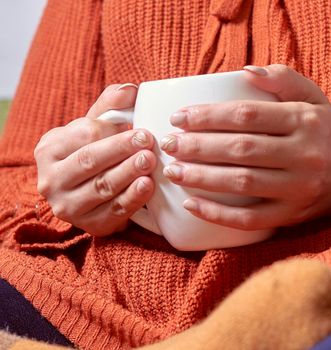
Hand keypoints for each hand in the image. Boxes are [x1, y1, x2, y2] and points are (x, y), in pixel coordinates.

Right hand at [34, 84, 156, 235]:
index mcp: (49, 149)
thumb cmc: (93, 152)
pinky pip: (115, 210)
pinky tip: (148, 185)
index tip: (137, 126)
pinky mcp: (90, 225)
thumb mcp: (95, 126)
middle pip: (90, 161)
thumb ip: (111, 105)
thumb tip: (130, 90)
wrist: (89, 192)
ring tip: (149, 160)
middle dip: (121, 149)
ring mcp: (68, 206)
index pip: (82, 136)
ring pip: (102, 186)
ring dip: (128, 172)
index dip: (111, 130)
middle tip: (147, 140)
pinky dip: (133, 197)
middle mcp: (51, 180)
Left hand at [160, 64, 330, 229]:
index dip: (209, 116)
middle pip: (241, 150)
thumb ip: (283, 79)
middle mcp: (303, 155)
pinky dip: (218, 215)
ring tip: (172, 171)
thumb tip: (244, 71)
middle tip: (167, 144)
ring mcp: (298, 189)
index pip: (248, 116)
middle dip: (198, 146)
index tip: (179, 117)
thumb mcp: (313, 98)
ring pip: (242, 184)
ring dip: (202, 178)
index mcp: (304, 121)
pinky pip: (250, 220)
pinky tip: (191, 205)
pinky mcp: (292, 215)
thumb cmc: (325, 131)